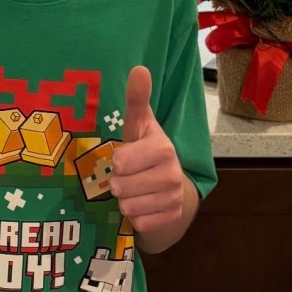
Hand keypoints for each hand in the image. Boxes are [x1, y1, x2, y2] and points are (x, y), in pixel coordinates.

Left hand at [109, 66, 185, 234]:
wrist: (170, 186)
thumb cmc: (146, 150)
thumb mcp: (139, 124)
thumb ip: (136, 99)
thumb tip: (139, 68)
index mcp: (163, 148)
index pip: (120, 162)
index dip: (117, 161)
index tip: (125, 157)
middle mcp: (173, 174)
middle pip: (121, 187)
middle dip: (118, 183)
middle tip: (128, 175)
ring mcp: (175, 198)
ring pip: (128, 207)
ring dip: (125, 200)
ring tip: (135, 189)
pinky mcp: (172, 219)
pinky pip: (139, 223)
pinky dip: (136, 217)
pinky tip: (144, 205)